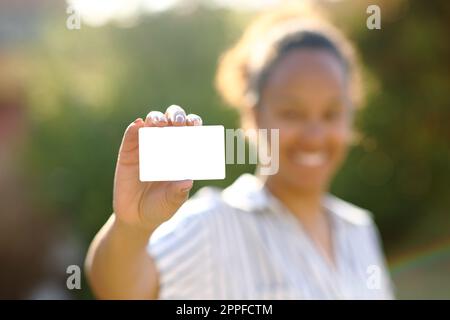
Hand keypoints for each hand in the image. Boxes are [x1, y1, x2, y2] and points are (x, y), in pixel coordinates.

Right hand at [112, 105, 202, 231]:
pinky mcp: (128, 152)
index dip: (194, 124)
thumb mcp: (172, 202)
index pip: (190, 132)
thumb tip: (188, 182)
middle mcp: (165, 146)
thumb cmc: (161, 207)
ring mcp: (146, 147)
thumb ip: (179, 193)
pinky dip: (135, 128)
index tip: (195, 125)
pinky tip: (139, 125)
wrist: (136, 218)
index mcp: (181, 154)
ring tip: (159, 123)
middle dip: (176, 116)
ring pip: (152, 123)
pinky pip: (131, 135)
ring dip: (156, 118)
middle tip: (177, 122)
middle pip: (172, 121)